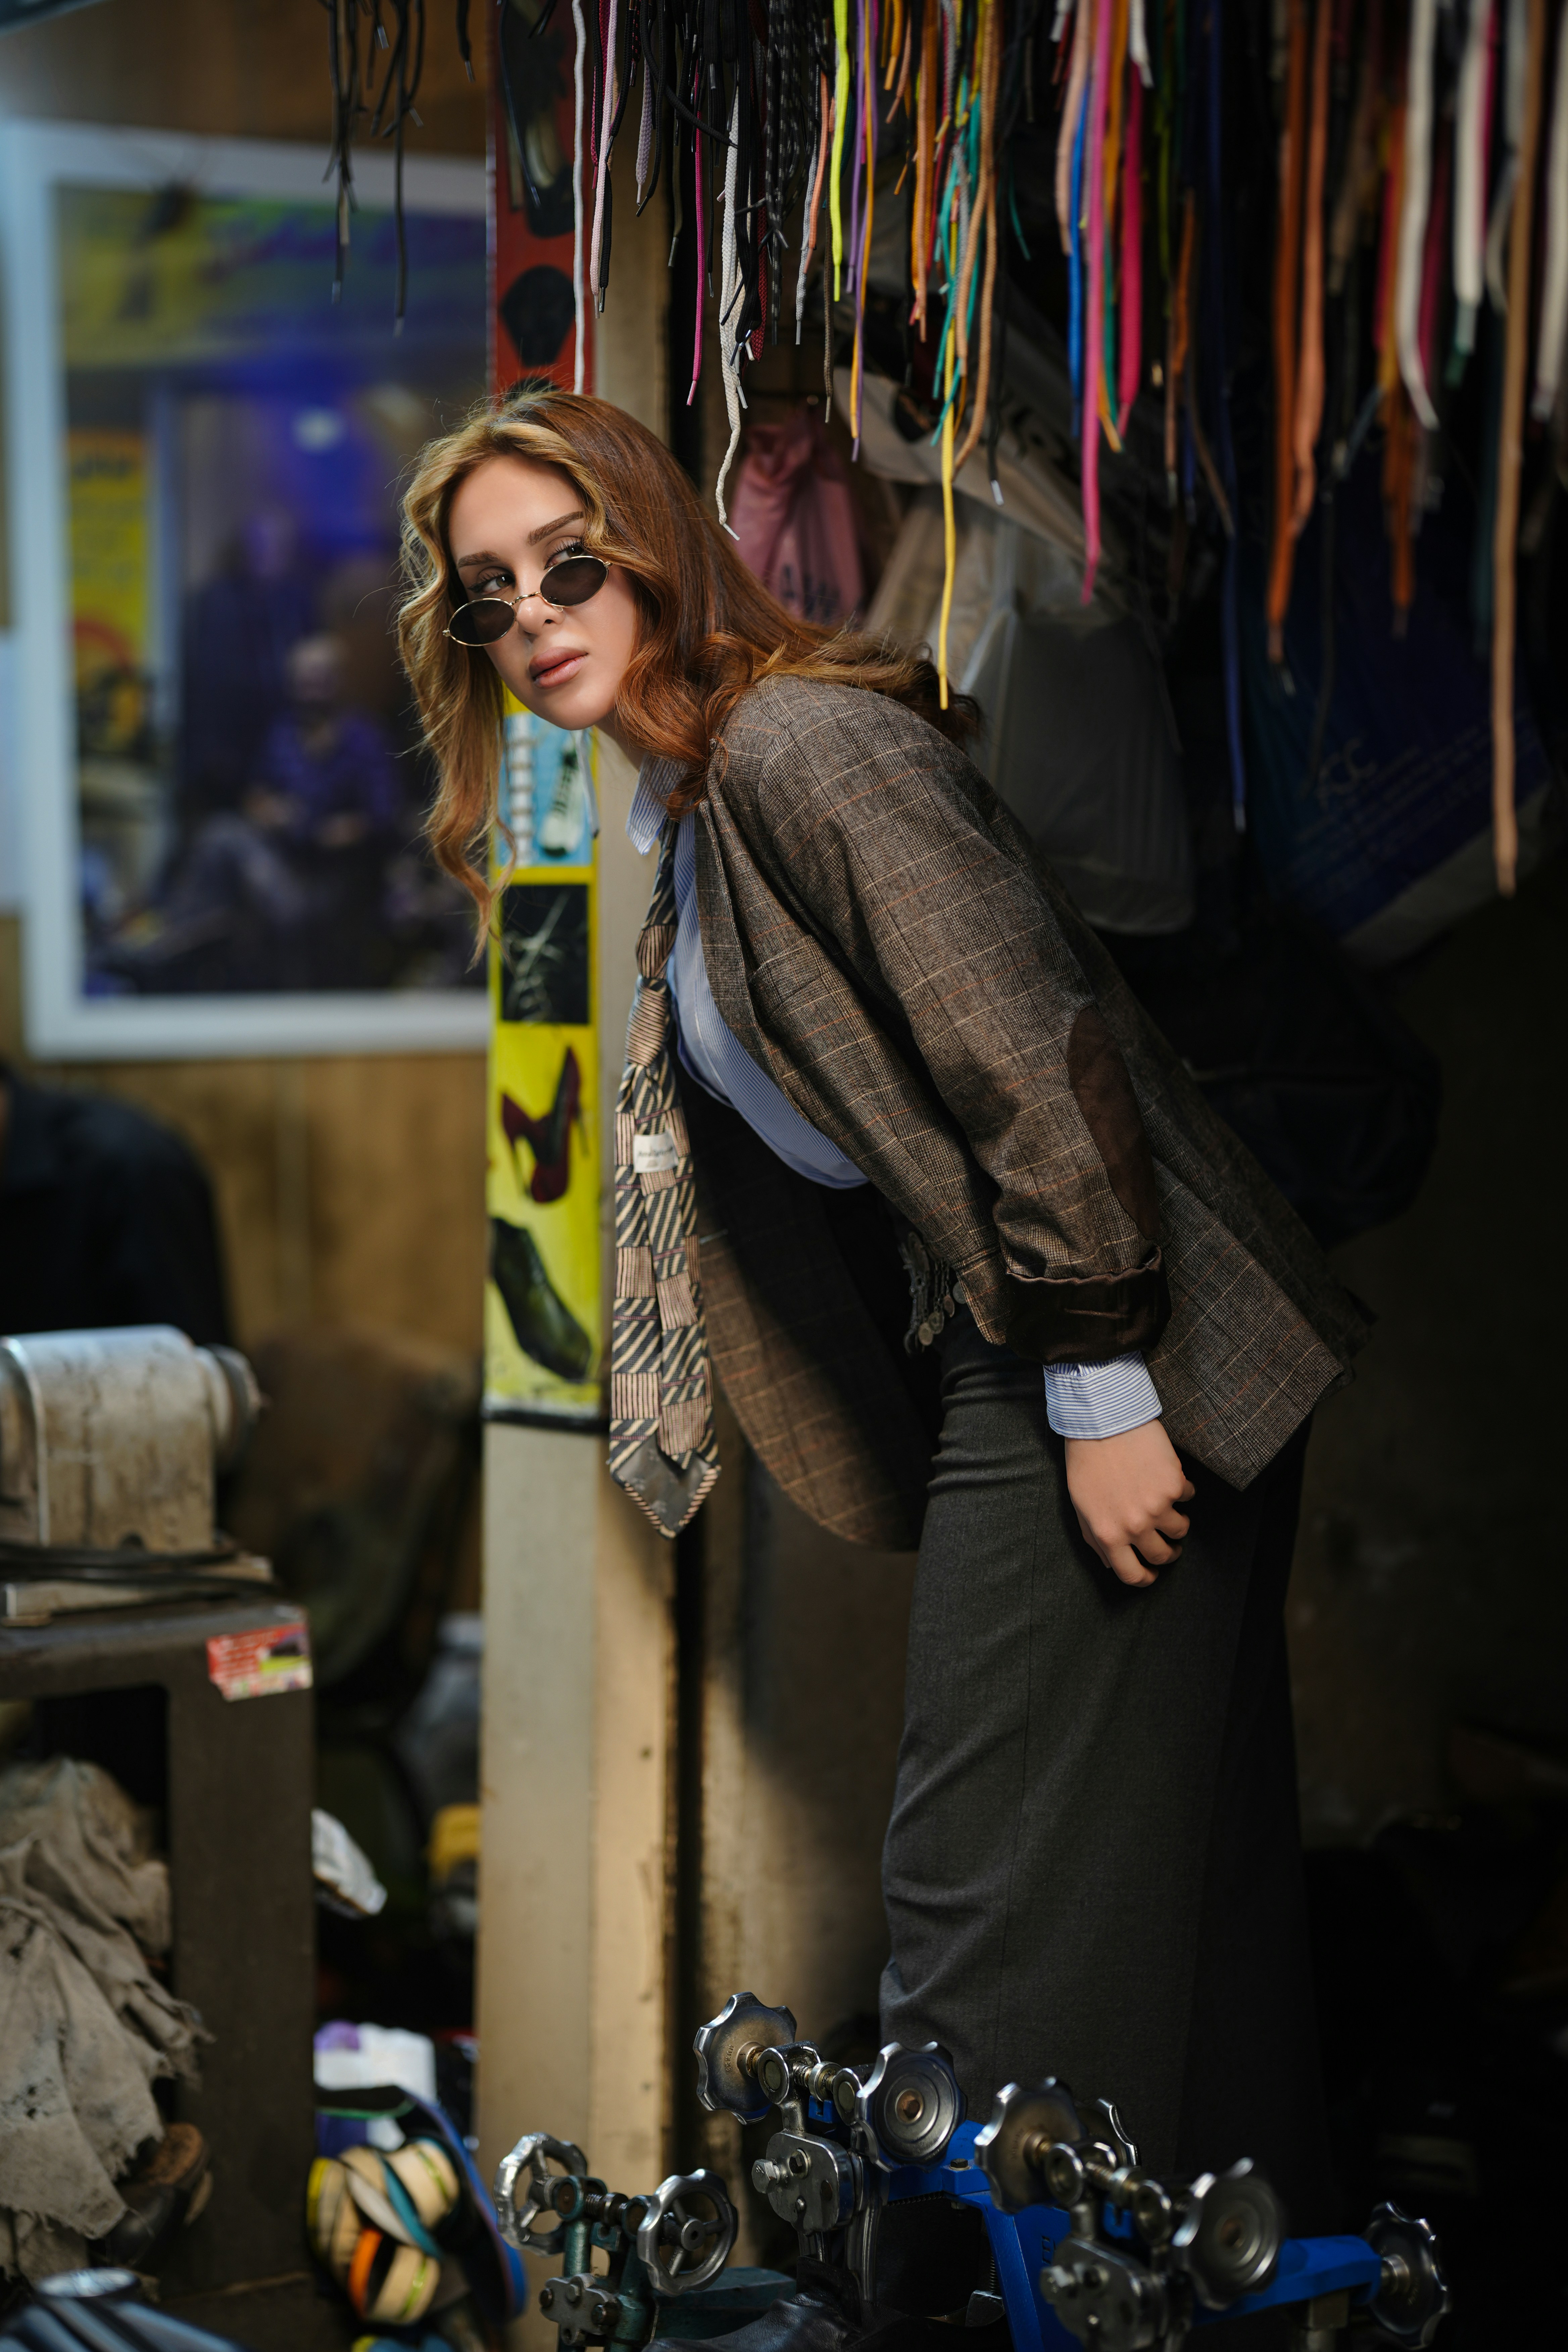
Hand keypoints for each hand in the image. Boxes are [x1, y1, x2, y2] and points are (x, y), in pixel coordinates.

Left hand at [1064, 1420, 1193, 1588]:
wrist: (1103, 1420)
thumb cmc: (1086, 1462)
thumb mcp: (1081, 1505)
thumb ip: (1095, 1538)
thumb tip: (1110, 1563)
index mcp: (1108, 1534)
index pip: (1132, 1574)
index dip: (1145, 1578)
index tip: (1151, 1573)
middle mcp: (1134, 1526)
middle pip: (1162, 1555)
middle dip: (1168, 1553)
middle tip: (1168, 1545)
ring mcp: (1157, 1507)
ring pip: (1181, 1530)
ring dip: (1178, 1523)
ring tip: (1169, 1509)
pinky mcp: (1174, 1485)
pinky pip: (1188, 1497)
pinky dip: (1182, 1489)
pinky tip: (1169, 1477)